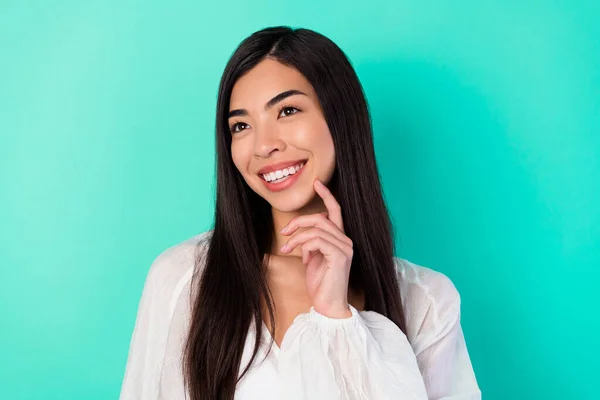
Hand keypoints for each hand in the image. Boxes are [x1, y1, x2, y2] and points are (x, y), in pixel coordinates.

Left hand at [279, 179, 352, 317]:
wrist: (328, 306)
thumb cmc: (320, 284)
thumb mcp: (313, 258)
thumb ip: (312, 243)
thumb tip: (302, 233)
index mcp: (340, 239)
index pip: (336, 211)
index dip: (327, 195)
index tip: (317, 183)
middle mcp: (346, 241)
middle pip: (321, 218)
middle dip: (299, 221)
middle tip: (284, 232)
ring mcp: (345, 248)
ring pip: (316, 228)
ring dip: (297, 237)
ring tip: (288, 249)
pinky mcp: (340, 256)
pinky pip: (317, 240)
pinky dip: (304, 246)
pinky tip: (302, 258)